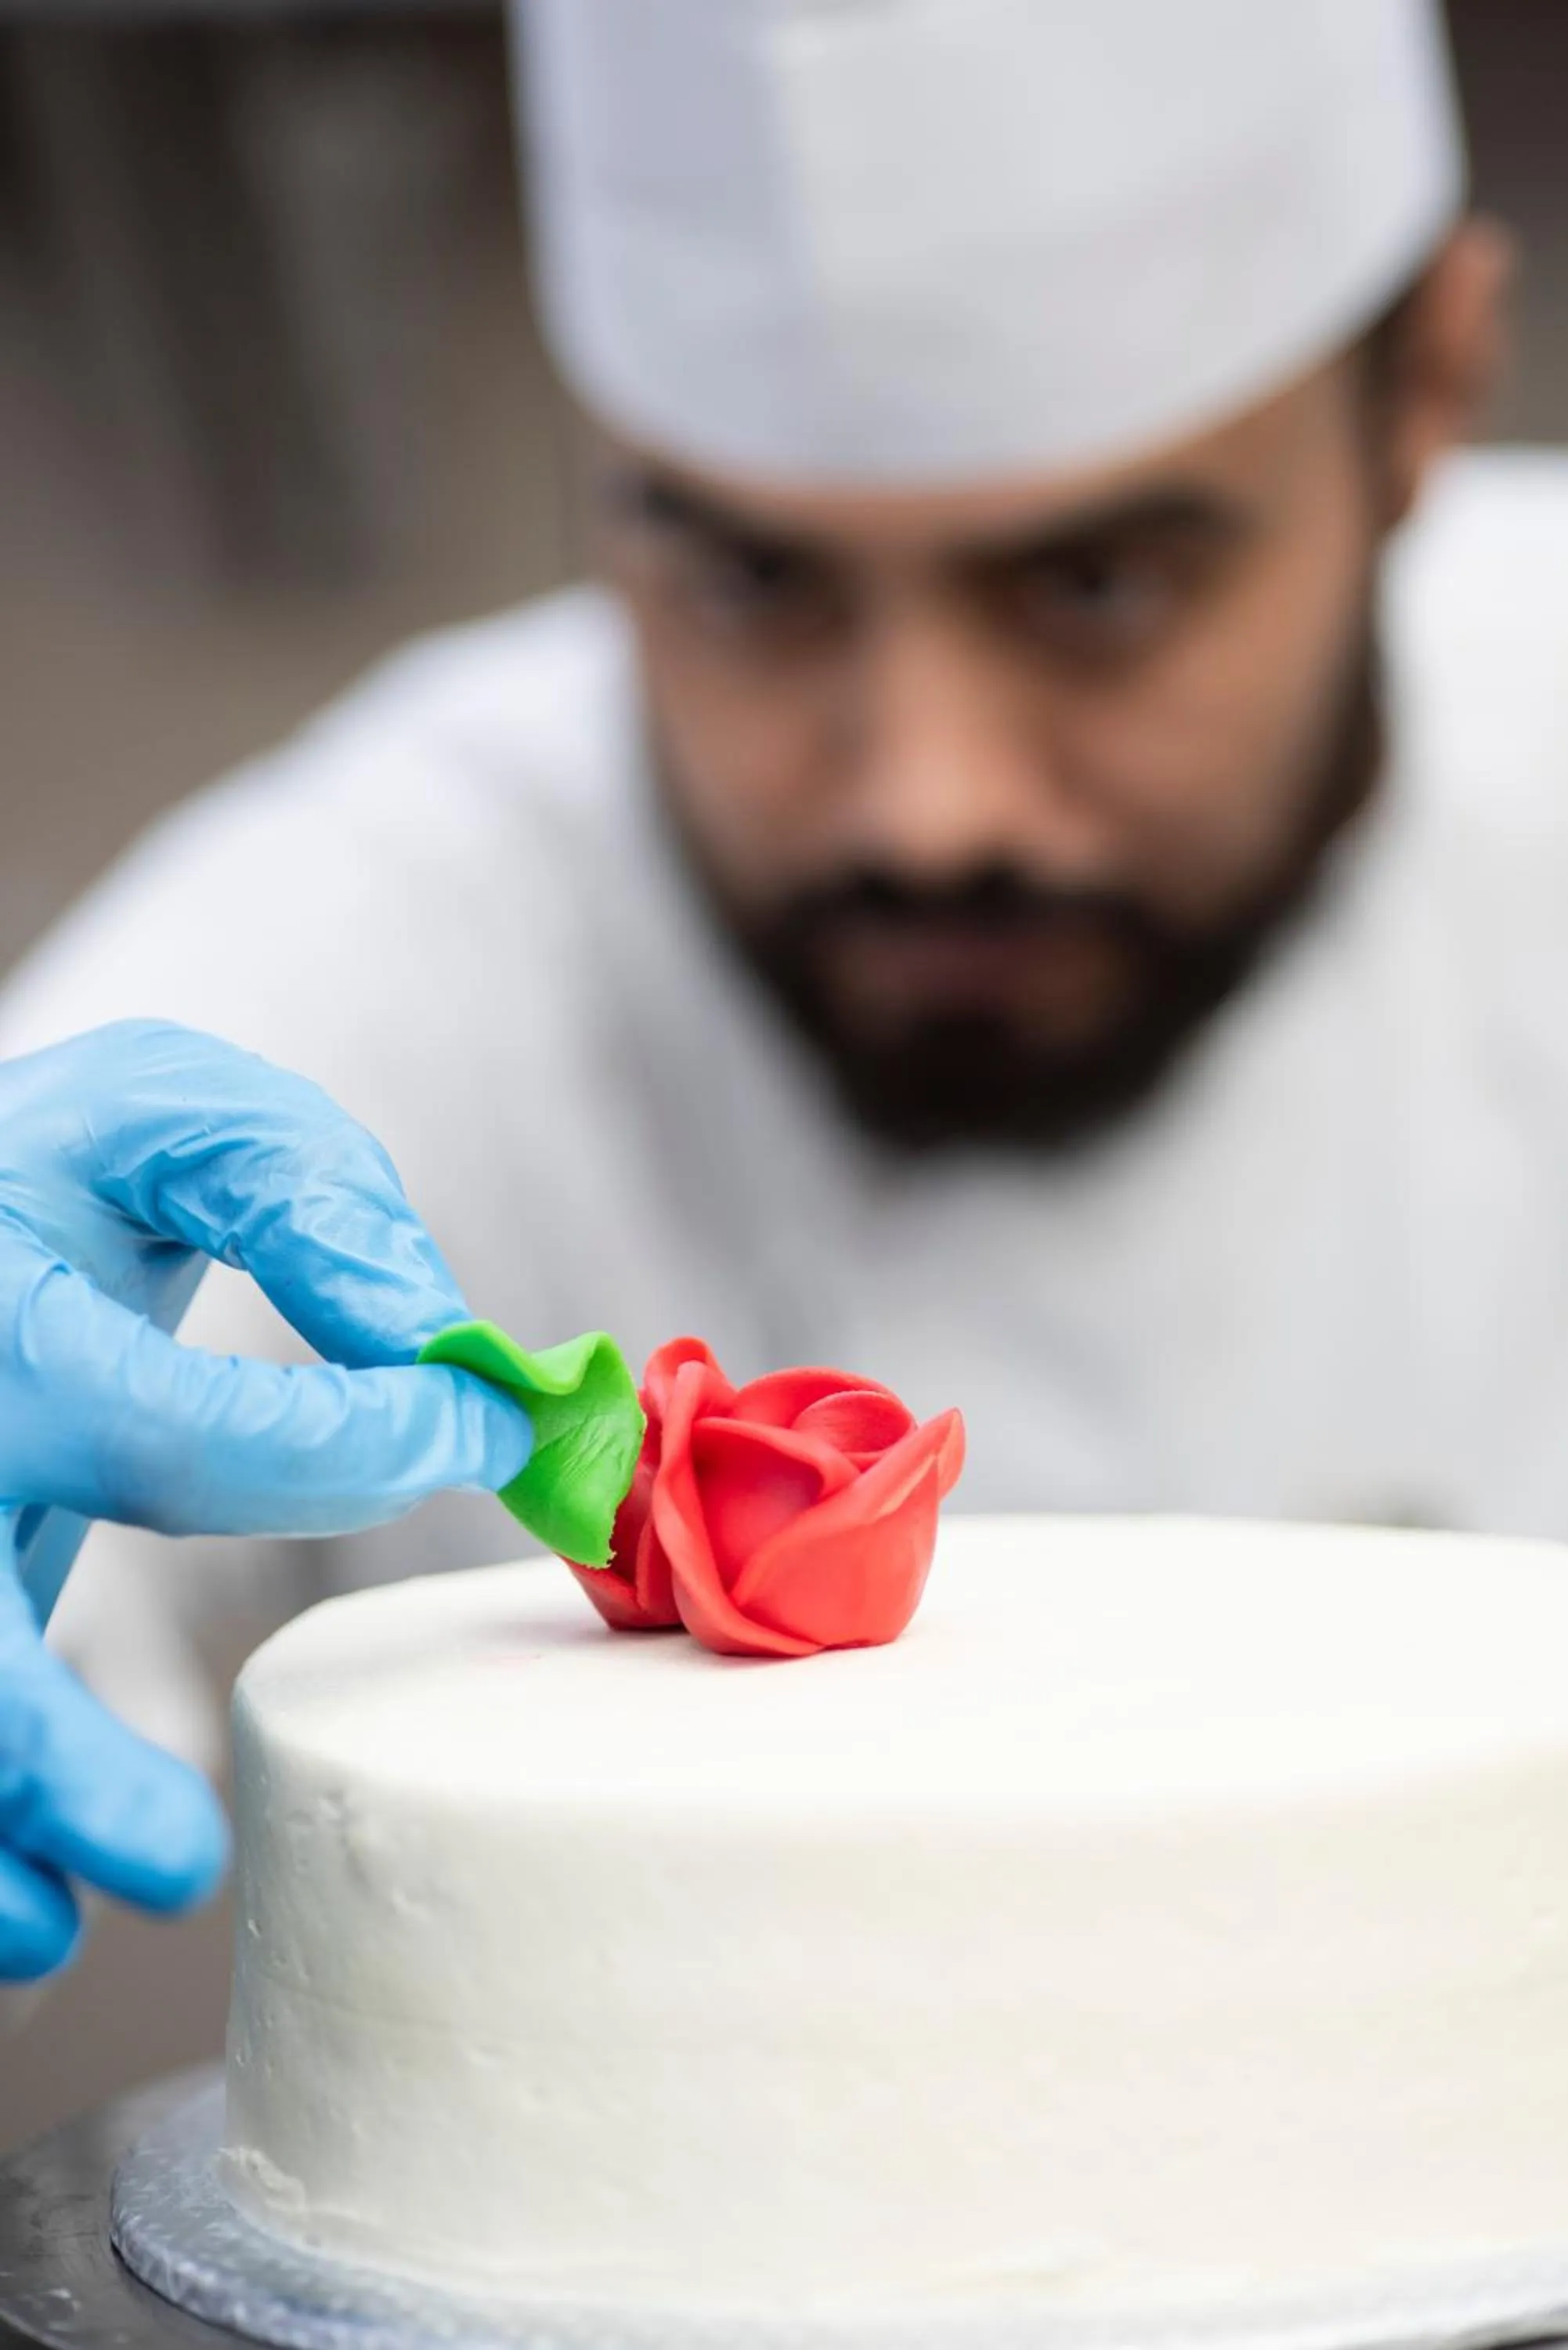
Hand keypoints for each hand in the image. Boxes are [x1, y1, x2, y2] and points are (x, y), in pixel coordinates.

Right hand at [0, 1020, 530, 1978]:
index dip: (359, 1455)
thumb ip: (303, 1195)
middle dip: (54, 1764)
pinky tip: (36, 1912)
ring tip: (98, 1908)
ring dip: (5, 1830)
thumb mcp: (169, 1123)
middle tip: (187, 1865)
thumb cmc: (63, 1170)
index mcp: (2, 1312)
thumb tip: (437, 1340)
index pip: (181, 1438)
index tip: (485, 1433)